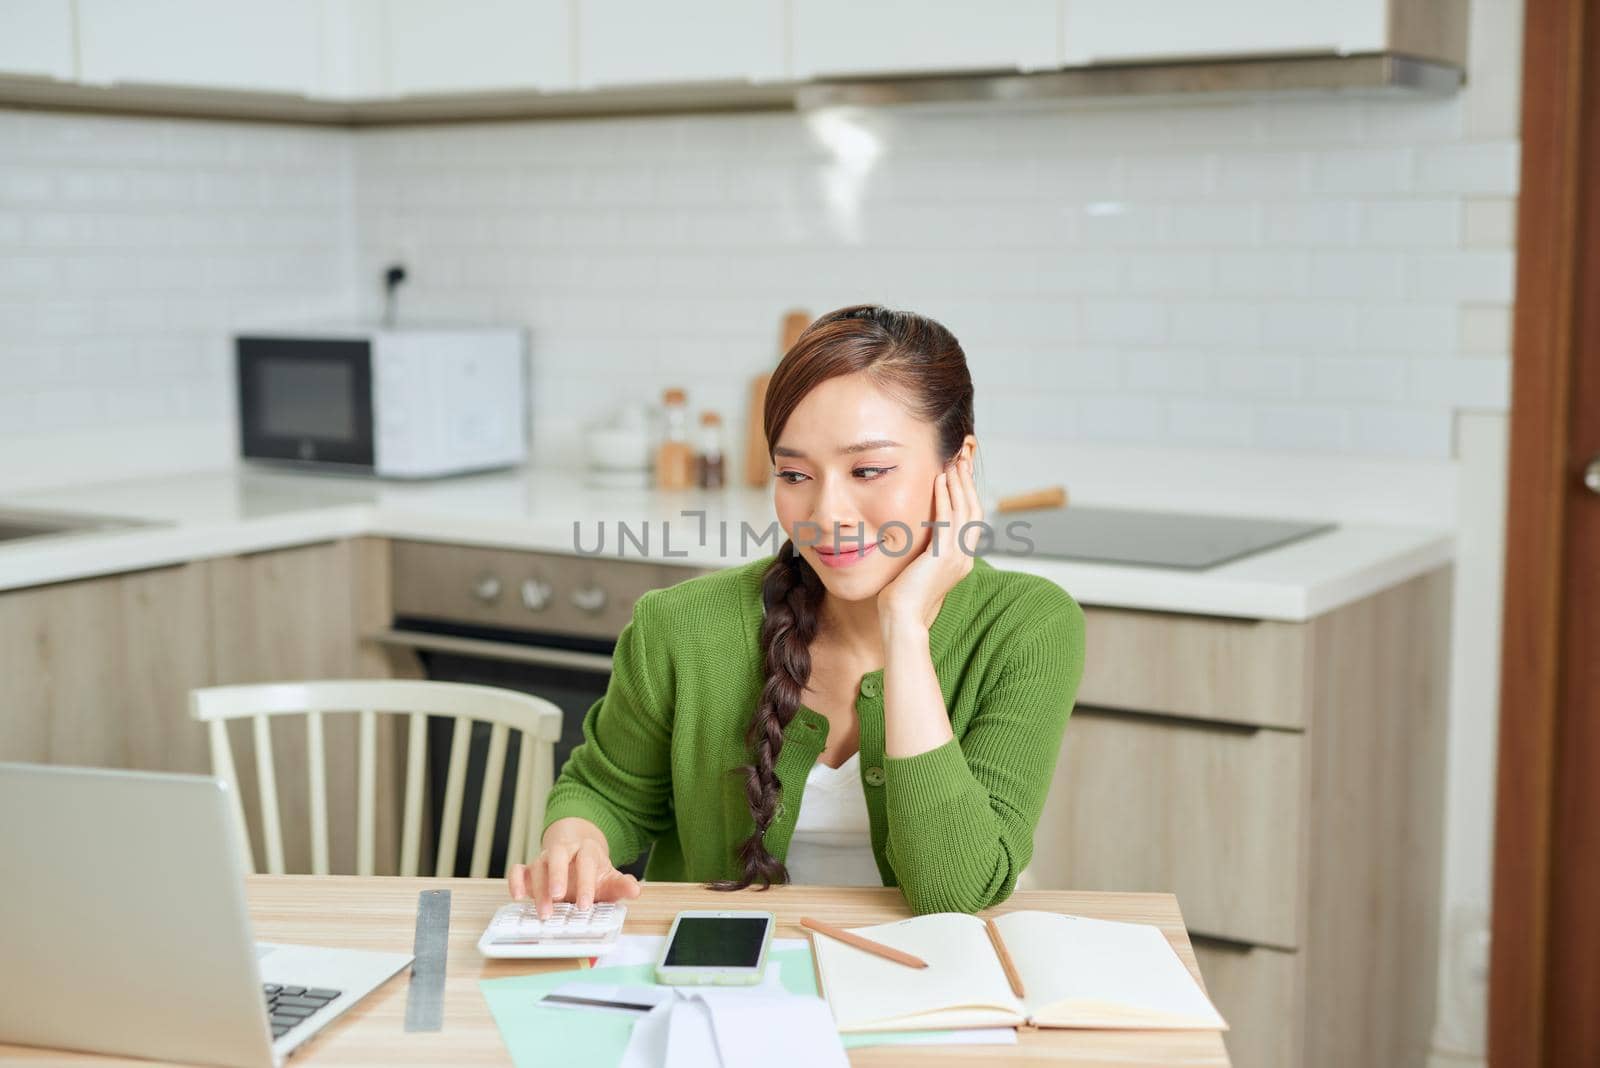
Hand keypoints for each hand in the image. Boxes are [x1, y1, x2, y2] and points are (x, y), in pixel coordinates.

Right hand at [506, 817, 641, 918]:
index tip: (585, 905)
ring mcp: (544, 858)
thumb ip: (621, 885)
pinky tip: (517, 896)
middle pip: (558, 856)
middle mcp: (564, 850)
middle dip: (557, 876)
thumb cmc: (593, 872)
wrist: (576, 855)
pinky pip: (518, 869)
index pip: (586, 862)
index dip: (586, 883)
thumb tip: (635, 890)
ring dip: (538, 889)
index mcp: (586, 850)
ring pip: (538, 865)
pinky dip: (515, 880)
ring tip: (544, 912)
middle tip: (559, 898)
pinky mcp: (529, 868)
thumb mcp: (609, 877)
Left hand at [877, 455, 983, 633]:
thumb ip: (923, 551)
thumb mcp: (917, 568)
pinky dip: (945, 497)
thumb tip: (915, 535)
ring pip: (965, 510)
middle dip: (968, 482)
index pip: (969, 518)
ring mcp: (957, 557)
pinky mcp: (943, 556)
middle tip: (963, 458)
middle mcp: (964, 557)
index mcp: (960, 560)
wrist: (902, 620)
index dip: (967, 493)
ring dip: (959, 484)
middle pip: (973, 510)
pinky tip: (939, 480)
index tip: (960, 471)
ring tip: (953, 462)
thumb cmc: (902, 599)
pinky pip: (948, 520)